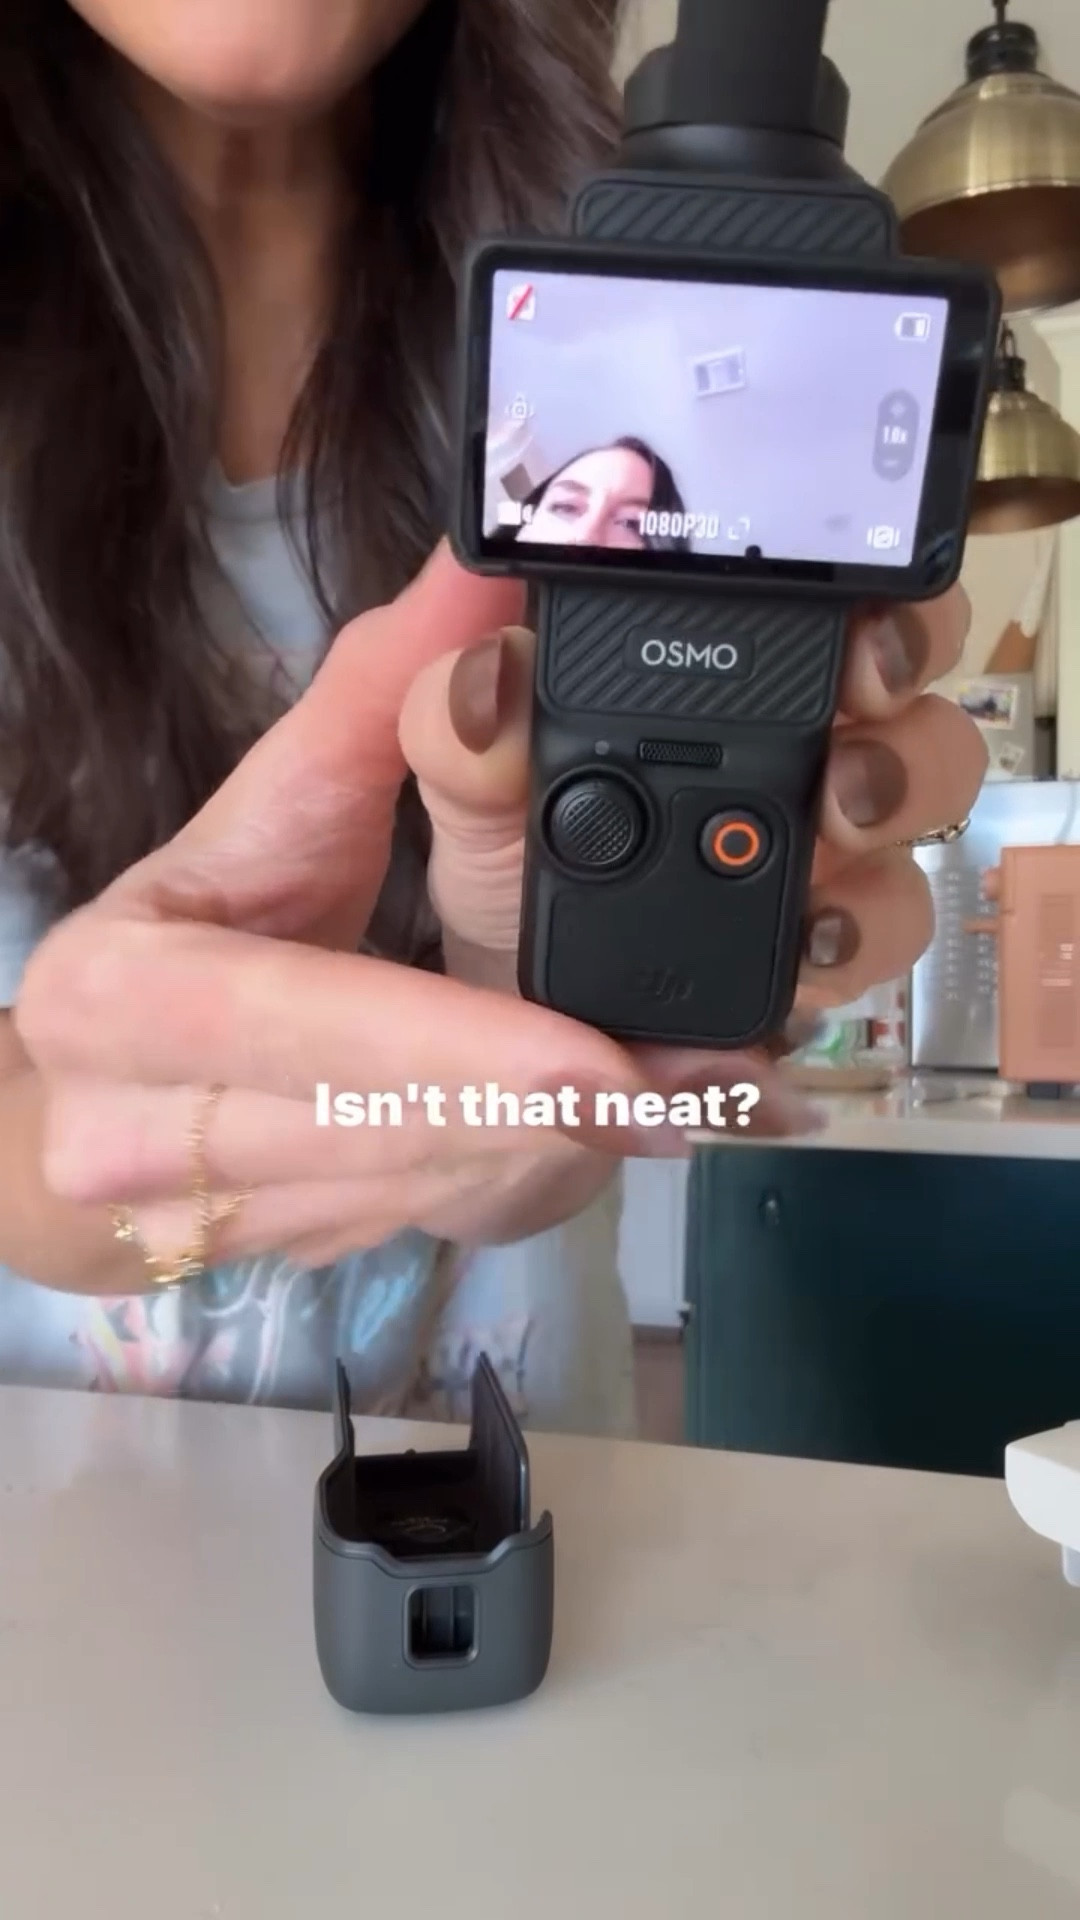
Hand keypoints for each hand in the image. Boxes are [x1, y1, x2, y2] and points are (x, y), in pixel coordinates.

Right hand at [15, 547, 982, 1271]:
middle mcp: (142, 1137)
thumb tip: (493, 562)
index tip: (607, 1065)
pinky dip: (559, 1175)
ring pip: (435, 1196)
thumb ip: (379, 690)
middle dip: (565, 1110)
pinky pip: (448, 1225)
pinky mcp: (303, 1258)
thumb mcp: (270, 798)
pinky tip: (653, 1132)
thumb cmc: (191, 921)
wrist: (104, 1094)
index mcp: (119, 1000)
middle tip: (727, 1078)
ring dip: (584, 1145)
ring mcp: (218, 1226)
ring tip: (723, 1094)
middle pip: (389, 1136)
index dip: (454, 1054)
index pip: (299, 1027)